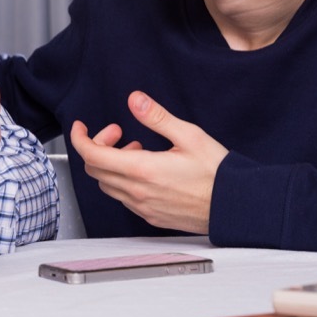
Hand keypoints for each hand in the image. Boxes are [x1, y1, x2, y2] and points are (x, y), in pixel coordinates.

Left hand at [70, 91, 226, 233]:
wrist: (236, 207)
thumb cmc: (217, 174)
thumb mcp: (189, 136)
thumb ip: (157, 117)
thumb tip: (135, 100)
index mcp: (141, 170)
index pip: (92, 155)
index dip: (80, 138)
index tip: (80, 127)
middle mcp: (137, 192)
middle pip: (95, 170)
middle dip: (99, 147)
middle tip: (119, 133)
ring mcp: (143, 207)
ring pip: (108, 185)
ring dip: (112, 165)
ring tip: (136, 150)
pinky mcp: (151, 216)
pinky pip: (124, 198)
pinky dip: (123, 180)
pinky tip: (145, 170)